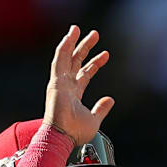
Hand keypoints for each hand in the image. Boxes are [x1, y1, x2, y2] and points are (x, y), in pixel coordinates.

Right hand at [44, 25, 113, 144]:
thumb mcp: (94, 119)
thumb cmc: (75, 133)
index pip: (85, 74)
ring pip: (65, 57)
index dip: (95, 63)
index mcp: (74, 94)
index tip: (106, 54)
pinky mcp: (55, 82)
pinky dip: (64, 48)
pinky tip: (69, 37)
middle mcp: (66, 86)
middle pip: (75, 62)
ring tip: (78, 28)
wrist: (64, 137)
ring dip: (72, 42)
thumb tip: (110, 99)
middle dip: (85, 47)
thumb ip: (101, 108)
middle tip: (95, 34)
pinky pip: (59, 61)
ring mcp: (59, 83)